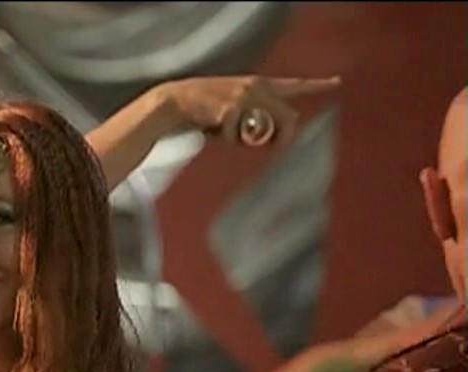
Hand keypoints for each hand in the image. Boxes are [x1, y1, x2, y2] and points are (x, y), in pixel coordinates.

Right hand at [158, 75, 341, 146]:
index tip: (337, 82)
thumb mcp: (234, 110)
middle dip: (281, 139)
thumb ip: (255, 120)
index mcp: (258, 84)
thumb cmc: (203, 110)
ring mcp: (245, 98)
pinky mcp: (232, 110)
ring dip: (246, 140)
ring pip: (263, 132)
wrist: (174, 101)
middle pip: (288, 118)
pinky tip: (212, 129)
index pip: (293, 85)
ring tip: (223, 131)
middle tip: (268, 149)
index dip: (316, 85)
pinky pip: (238, 138)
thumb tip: (270, 142)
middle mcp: (256, 87)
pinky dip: (226, 140)